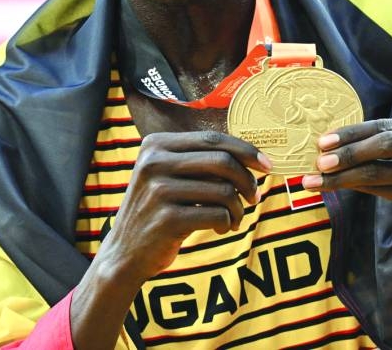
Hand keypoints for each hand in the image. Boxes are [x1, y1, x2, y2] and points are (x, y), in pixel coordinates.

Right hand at [96, 130, 272, 286]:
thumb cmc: (158, 211)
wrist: (124, 254)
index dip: (245, 150)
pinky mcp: (167, 219)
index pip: (212, 138)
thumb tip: (249, 154)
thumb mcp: (167, 175)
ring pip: (224, 190)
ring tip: (234, 219)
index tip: (267, 165)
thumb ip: (198, 160)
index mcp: (156, 145)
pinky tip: (220, 228)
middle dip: (247, 180)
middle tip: (254, 197)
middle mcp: (154, 163)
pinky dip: (228, 223)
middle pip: (222, 161)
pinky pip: (218, 215)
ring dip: (238, 208)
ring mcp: (158, 191)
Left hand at [301, 114, 391, 261]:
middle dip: (347, 152)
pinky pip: (383, 191)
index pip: (384, 125)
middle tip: (318, 160)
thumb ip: (382, 144)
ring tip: (317, 179)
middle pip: (384, 143)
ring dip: (343, 175)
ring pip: (379, 170)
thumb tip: (330, 144)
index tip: (322, 141)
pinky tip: (337, 189)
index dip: (351, 132)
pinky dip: (356, 189)